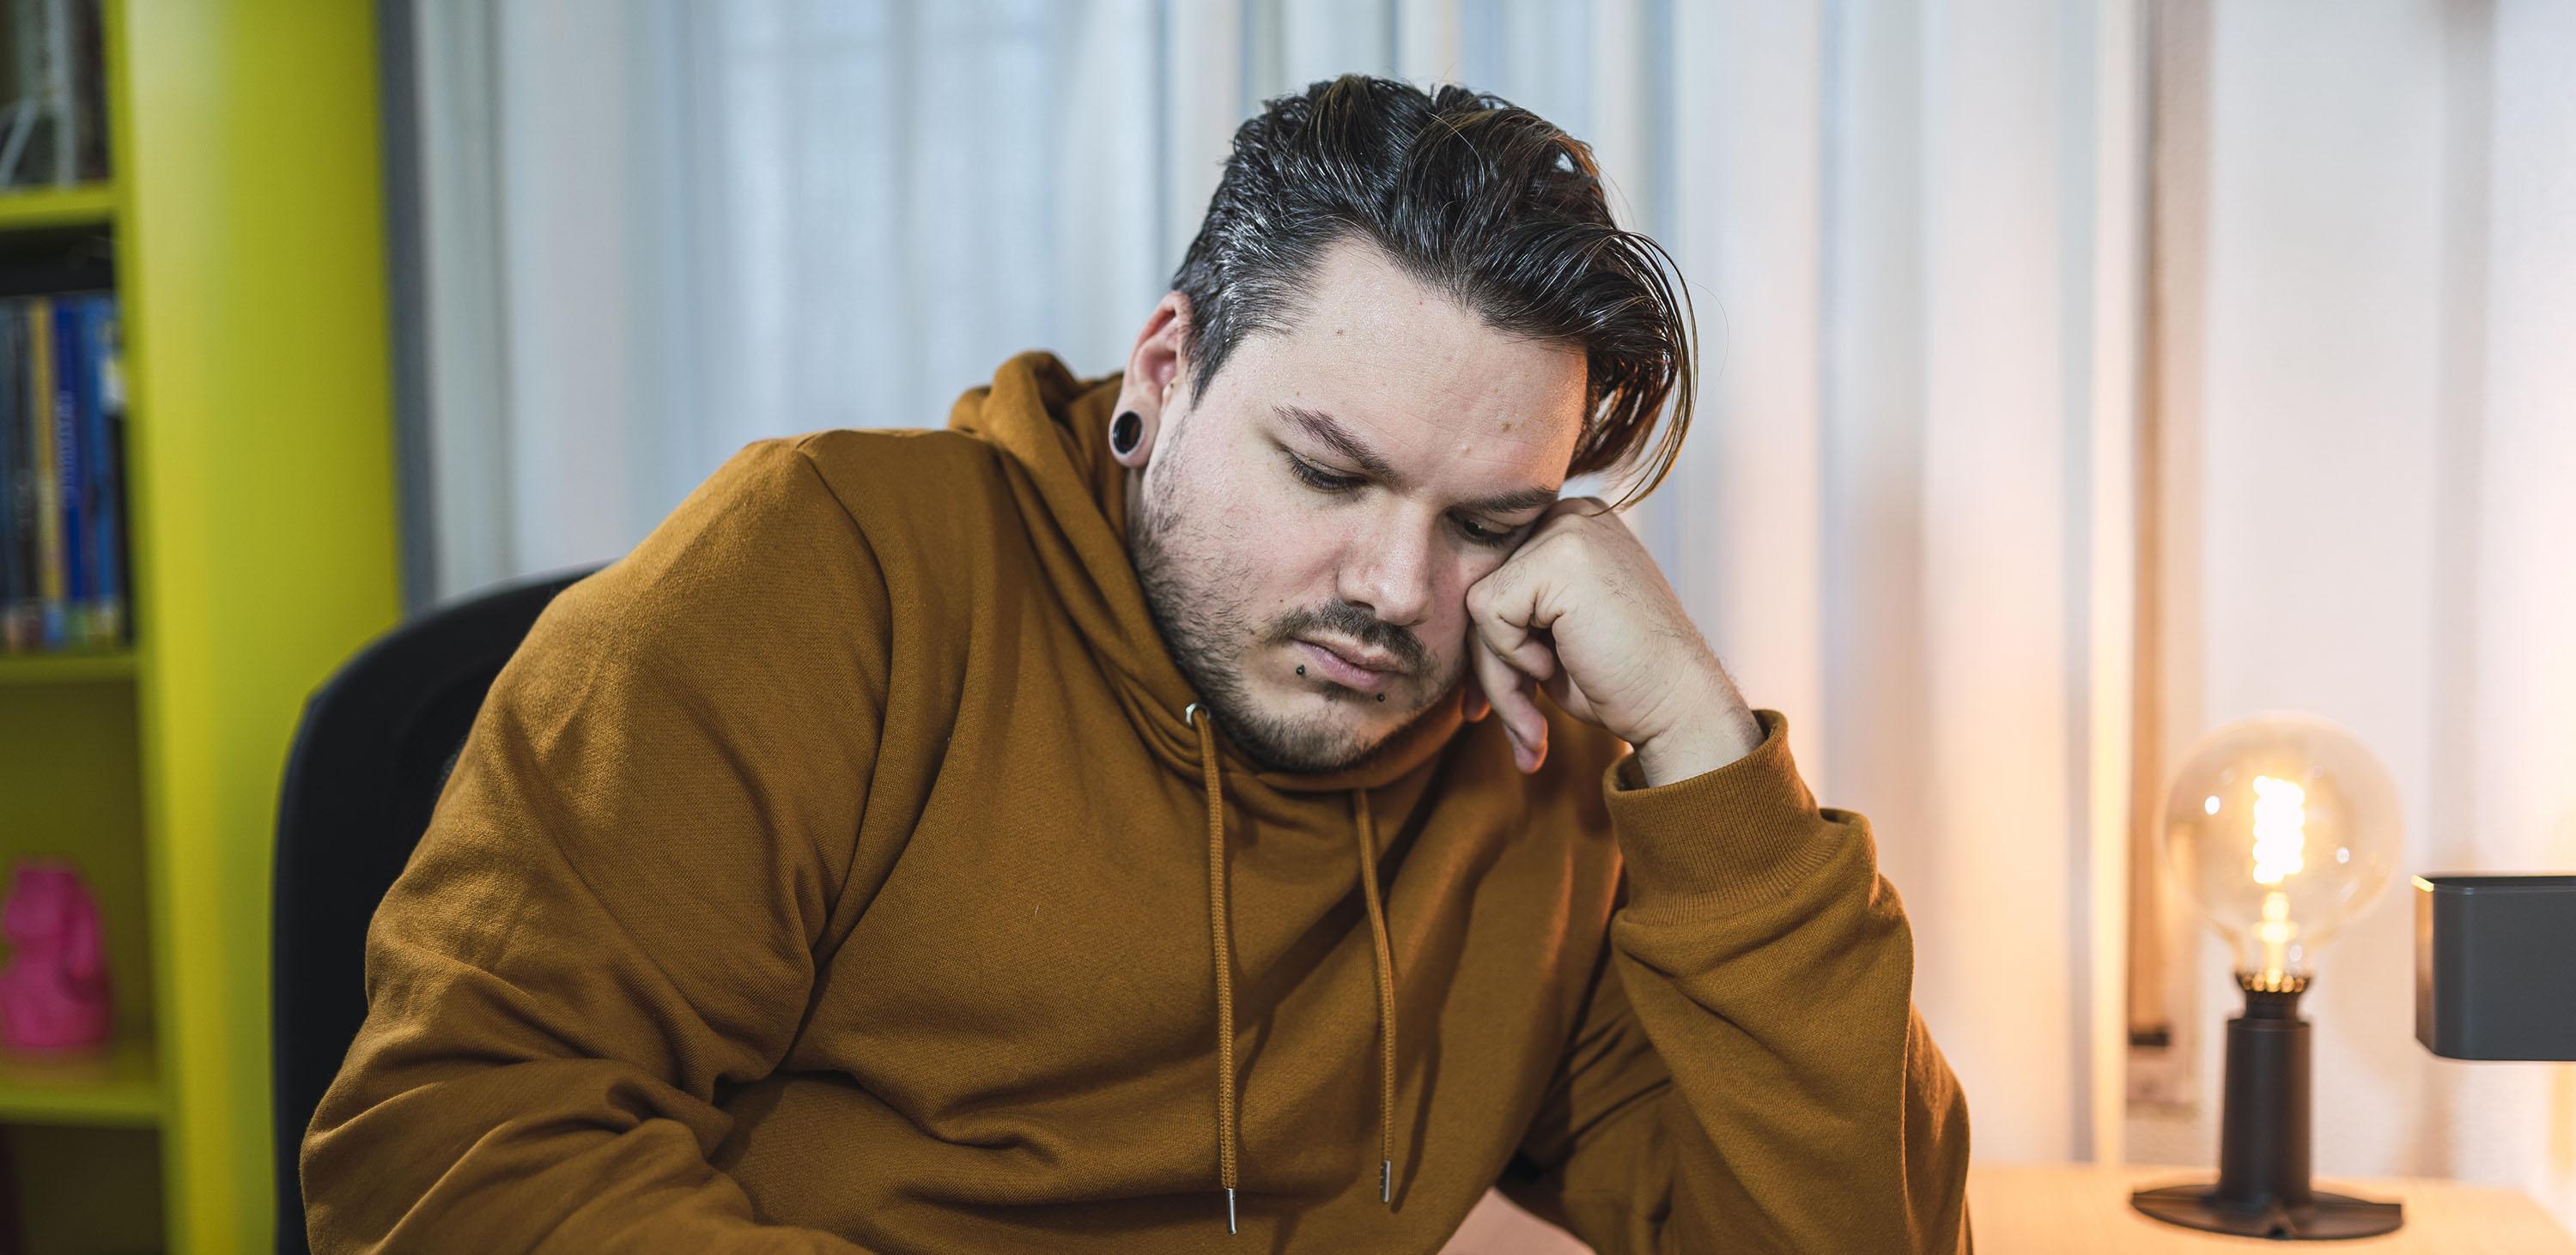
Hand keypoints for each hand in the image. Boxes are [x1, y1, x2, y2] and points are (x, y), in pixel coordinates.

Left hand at [1461, 498, 1761, 784]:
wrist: (1679, 708)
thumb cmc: (1621, 683)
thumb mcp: (1552, 638)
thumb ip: (1507, 614)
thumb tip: (1434, 619)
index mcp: (1571, 528)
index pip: (1496, 579)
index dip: (1490, 648)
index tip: (1494, 704)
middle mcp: (1571, 516)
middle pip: (1483, 590)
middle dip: (1492, 667)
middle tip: (1522, 729)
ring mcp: (1568, 529)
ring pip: (1479, 605)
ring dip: (1500, 675)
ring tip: (1537, 719)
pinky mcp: (1559, 555)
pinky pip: (1487, 611)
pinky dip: (1512, 656)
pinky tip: (1561, 664)